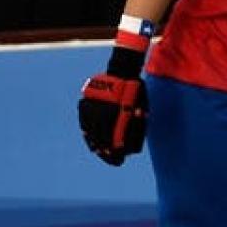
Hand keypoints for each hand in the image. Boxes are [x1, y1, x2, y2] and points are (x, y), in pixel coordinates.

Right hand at [78, 46, 146, 165]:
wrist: (122, 68)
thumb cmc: (136, 90)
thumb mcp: (141, 105)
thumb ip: (136, 123)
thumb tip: (133, 143)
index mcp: (120, 110)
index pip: (116, 134)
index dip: (118, 147)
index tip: (120, 156)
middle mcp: (105, 109)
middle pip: (102, 134)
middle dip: (107, 148)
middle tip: (110, 157)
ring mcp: (94, 106)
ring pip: (91, 129)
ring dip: (95, 142)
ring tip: (99, 152)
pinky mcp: (86, 102)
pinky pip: (84, 120)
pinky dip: (87, 130)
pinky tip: (88, 138)